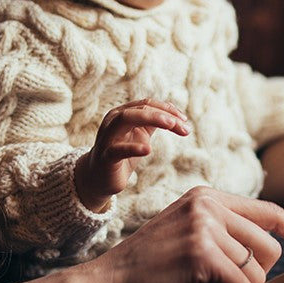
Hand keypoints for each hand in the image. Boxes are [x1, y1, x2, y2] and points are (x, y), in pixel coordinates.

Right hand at [74, 99, 189, 211]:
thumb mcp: (141, 134)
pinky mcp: (105, 156)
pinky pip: (117, 149)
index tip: (185, 120)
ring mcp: (107, 137)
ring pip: (126, 119)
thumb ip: (155, 123)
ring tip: (171, 125)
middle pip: (140, 108)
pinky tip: (148, 149)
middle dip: (163, 114)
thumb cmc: (122, 152)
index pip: (147, 104)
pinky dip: (133, 148)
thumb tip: (177, 115)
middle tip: (182, 123)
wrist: (98, 177)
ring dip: (151, 119)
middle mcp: (113, 120)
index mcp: (123, 113)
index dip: (168, 109)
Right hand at [76, 186, 283, 282]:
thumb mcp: (191, 238)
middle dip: (251, 277)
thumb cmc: (150, 271)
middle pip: (270, 249)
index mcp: (210, 198)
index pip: (271, 212)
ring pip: (258, 272)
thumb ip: (227, 236)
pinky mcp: (200, 251)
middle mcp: (210, 204)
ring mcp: (205, 224)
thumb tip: (272, 256)